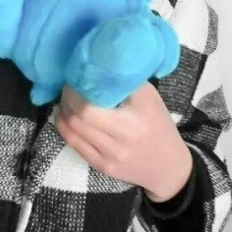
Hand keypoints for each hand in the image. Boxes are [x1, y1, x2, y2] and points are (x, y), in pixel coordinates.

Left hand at [56, 81, 192, 201]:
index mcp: (133, 120)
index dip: (76, 91)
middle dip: (67, 99)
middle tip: (68, 88)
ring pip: (73, 131)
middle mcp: (121, 141)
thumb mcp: (149, 97)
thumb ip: (125, 81)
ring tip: (65, 100)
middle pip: (78, 118)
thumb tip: (100, 64)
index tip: (75, 78)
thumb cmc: (158, 124)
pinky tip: (65, 118)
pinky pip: (75, 146)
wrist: (168, 165)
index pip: (91, 107)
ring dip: (63, 112)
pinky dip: (65, 129)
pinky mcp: (102, 167)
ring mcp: (110, 157)